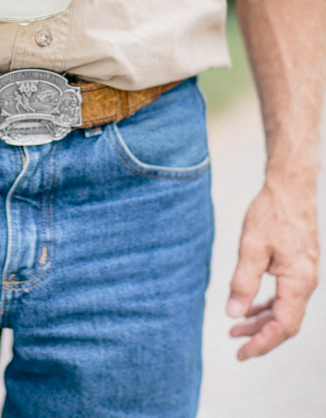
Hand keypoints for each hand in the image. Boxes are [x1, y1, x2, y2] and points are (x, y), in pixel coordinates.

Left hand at [227, 179, 318, 358]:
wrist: (290, 188)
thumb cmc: (272, 214)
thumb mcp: (251, 248)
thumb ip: (243, 282)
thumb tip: (234, 313)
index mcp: (298, 282)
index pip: (283, 326)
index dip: (261, 343)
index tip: (240, 353)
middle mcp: (307, 282)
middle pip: (286, 323)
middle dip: (260, 336)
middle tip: (235, 343)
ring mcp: (305, 274)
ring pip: (286, 310)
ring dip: (263, 321)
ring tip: (237, 327)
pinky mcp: (300, 266)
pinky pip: (287, 296)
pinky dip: (269, 305)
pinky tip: (252, 307)